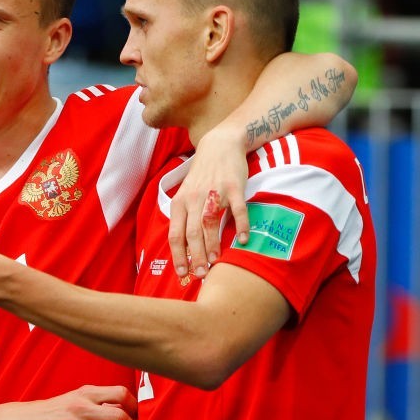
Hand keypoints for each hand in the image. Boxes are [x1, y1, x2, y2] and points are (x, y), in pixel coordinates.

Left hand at [168, 128, 248, 278]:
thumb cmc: (203, 175)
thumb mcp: (186, 194)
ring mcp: (215, 192)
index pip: (176, 234)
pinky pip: (238, 209)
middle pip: (192, 232)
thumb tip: (185, 249)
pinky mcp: (234, 187)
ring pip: (211, 222)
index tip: (183, 273)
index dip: (178, 256)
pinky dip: (241, 225)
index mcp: (180, 202)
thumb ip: (185, 218)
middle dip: (196, 256)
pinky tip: (243, 240)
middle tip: (202, 273)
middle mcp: (194, 198)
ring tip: (216, 261)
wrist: (220, 145)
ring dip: (213, 244)